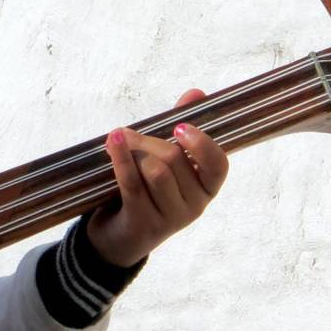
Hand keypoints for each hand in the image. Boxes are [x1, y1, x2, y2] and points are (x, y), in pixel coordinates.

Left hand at [86, 89, 228, 267]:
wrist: (118, 237)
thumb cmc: (147, 191)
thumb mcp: (167, 161)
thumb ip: (183, 129)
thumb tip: (196, 93)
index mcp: (207, 189)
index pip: (218, 164)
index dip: (201, 143)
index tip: (179, 127)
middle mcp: (195, 206)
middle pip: (174, 159)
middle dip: (148, 140)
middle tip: (128, 134)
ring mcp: (170, 218)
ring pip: (155, 170)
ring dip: (132, 151)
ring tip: (117, 143)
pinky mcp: (142, 223)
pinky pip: (132, 183)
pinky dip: (120, 158)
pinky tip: (112, 142)